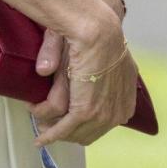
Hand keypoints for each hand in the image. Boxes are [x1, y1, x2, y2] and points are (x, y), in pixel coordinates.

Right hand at [31, 25, 137, 147]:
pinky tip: (39, 138)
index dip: (83, 125)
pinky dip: (49, 135)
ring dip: (55, 132)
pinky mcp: (85, 112)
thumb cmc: (98, 35)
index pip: (103, 124)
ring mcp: (103, 114)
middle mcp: (119, 111)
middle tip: (49, 126)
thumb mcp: (96, 57)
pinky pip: (63, 130)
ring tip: (41, 126)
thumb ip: (81, 70)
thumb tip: (54, 77)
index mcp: (126, 99)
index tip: (66, 122)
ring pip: (74, 133)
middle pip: (88, 133)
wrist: (98, 29)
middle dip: (68, 132)